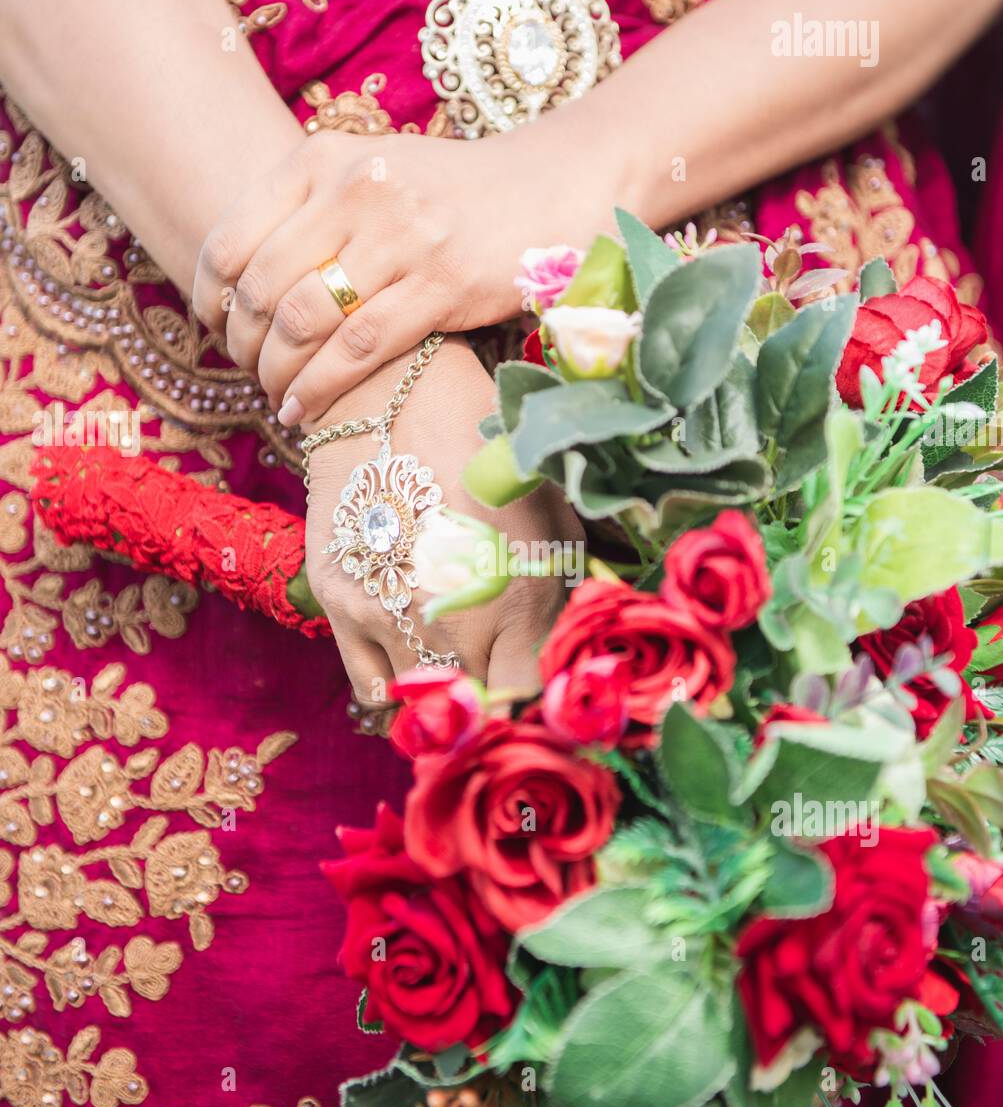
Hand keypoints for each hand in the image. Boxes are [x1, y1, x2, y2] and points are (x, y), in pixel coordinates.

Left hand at [191, 128, 597, 426]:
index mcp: (323, 158)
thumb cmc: (449, 193)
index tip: (216, 329)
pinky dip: (322, 387)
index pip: (232, 239)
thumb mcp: (369, 174)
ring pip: (308, 322)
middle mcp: (356, 190)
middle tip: (249, 372)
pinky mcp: (442, 284)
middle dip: (245, 345)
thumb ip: (308, 212)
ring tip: (277, 395)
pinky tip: (304, 409)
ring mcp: (402, 237)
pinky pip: (360, 348)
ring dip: (279, 372)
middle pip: (265, 288)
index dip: (210, 297)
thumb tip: (242, 286)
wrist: (548, 185)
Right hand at [304, 338, 581, 703]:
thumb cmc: (483, 450)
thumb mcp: (548, 518)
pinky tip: (414, 655)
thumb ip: (556, 597)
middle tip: (501, 683)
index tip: (539, 697)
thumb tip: (560, 658)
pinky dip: (396, 687)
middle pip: (479, 713)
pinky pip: (371, 688)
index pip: (532, 698)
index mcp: (517, 595)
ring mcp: (388, 616)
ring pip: (421, 709)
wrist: (387, 394)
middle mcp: (452, 617)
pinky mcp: (339, 605)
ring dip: (444, 699)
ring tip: (458, 669)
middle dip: (495, 705)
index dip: (538, 706)